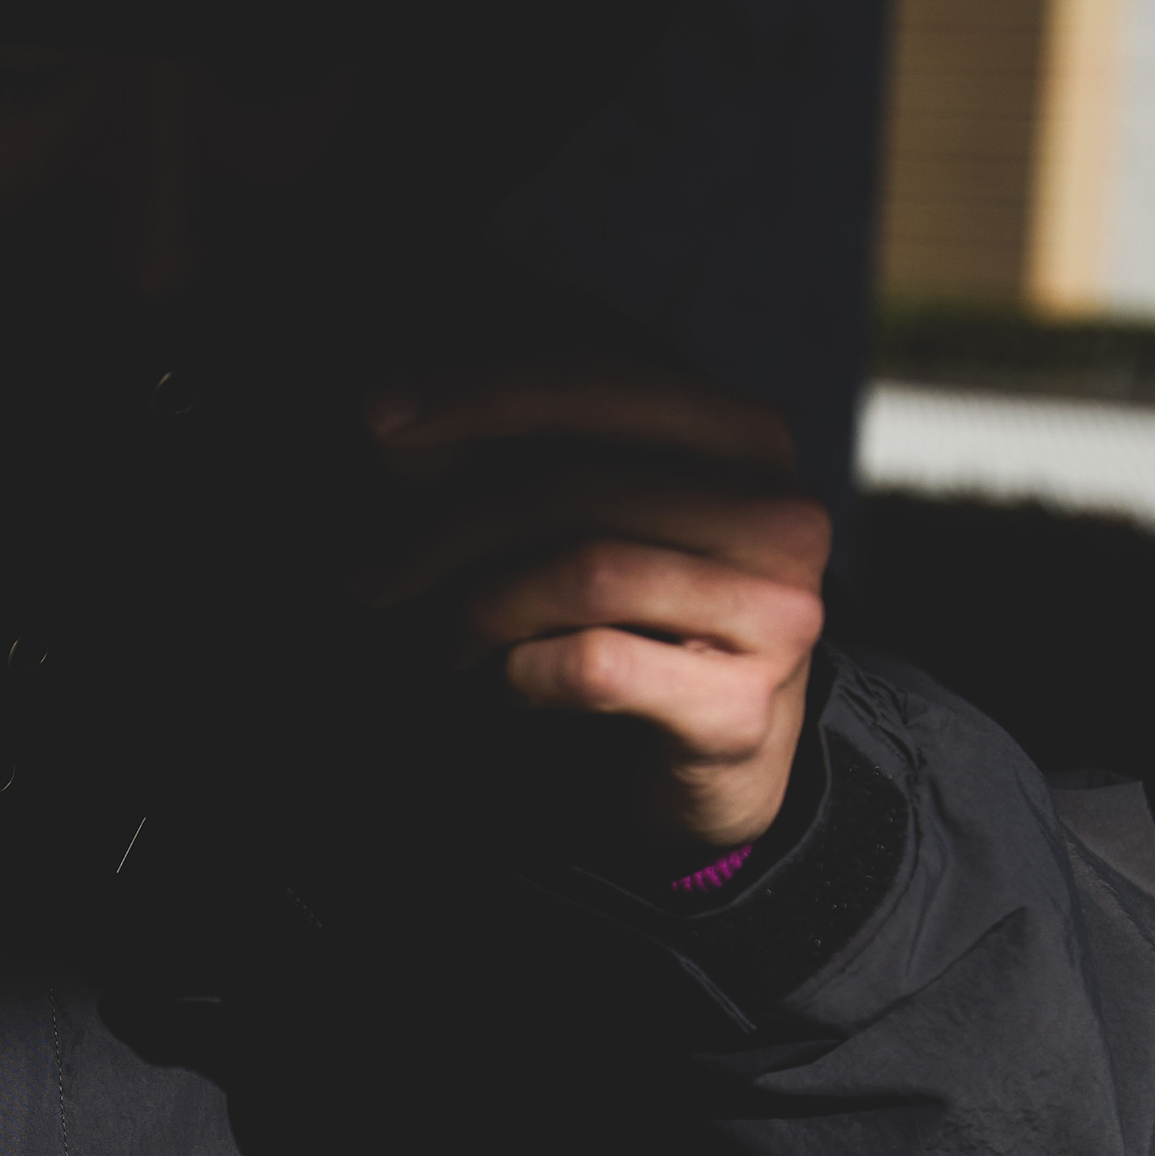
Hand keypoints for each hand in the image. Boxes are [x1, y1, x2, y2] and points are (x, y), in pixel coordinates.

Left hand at [360, 364, 831, 855]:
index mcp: (745, 438)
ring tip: (446, 642)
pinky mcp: (738, 709)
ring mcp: (774, 613)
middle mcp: (779, 513)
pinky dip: (521, 672)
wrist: (718, 771)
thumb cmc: (637, 627)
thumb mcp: (578, 526)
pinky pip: (592, 666)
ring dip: (481, 608)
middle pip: (576, 483)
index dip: (478, 394)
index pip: (597, 383)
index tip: (375, 416)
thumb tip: (387, 421)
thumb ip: (496, 464)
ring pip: (584, 571)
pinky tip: (507, 683)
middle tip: (375, 578)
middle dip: (448, 528)